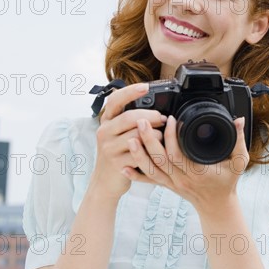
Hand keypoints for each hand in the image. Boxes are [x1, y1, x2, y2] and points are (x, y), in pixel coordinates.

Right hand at [88, 82, 167, 200]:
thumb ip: (130, 120)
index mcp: (106, 121)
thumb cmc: (118, 153)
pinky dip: (151, 151)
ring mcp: (109, 148)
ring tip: (161, 136)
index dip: (130, 91)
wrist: (105, 182)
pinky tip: (156, 151)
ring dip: (154, 135)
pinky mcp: (117, 163)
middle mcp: (104, 132)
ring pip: (137, 135)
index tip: (146, 86)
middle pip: (129, 117)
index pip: (115, 100)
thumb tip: (154, 106)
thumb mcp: (118, 133)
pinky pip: (139, 153)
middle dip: (151, 115)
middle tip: (163, 118)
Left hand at [121, 115, 248, 214]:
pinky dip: (136, 175)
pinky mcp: (166, 186)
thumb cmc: (227, 182)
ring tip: (130, 137)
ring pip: (151, 170)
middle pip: (160, 160)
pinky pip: (149, 181)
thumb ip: (238, 140)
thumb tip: (238, 120)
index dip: (171, 137)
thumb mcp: (238, 161)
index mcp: (198, 171)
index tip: (170, 119)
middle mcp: (182, 179)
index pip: (179, 154)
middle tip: (141, 121)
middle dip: (148, 140)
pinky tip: (124, 167)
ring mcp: (172, 184)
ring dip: (139, 155)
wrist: (218, 206)